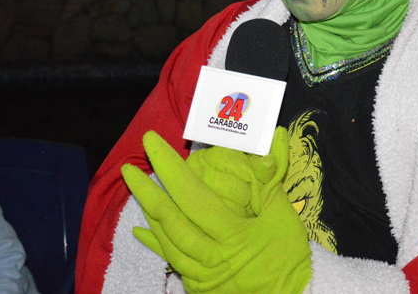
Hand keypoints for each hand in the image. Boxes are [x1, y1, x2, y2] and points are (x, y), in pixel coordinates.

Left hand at [122, 129, 310, 293]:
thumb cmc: (289, 255)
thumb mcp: (283, 215)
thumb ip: (270, 179)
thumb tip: (274, 138)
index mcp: (231, 234)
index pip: (192, 195)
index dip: (170, 167)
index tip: (152, 143)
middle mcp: (210, 256)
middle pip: (170, 218)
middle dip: (147, 190)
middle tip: (129, 167)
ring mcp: (201, 274)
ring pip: (167, 240)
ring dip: (148, 212)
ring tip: (135, 189)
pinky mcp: (199, 285)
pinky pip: (172, 261)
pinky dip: (154, 244)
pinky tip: (139, 230)